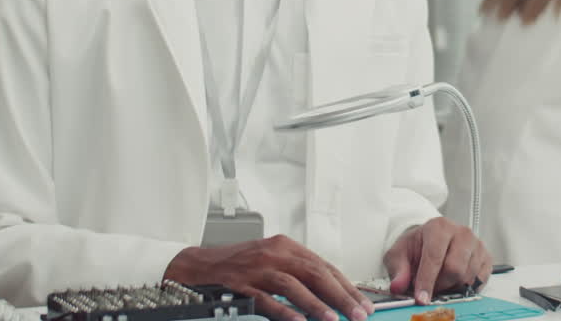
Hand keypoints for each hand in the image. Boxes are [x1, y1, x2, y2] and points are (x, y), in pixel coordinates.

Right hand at [164, 235, 374, 320]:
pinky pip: (266, 299)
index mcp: (286, 246)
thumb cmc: (238, 266)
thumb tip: (330, 295)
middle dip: (340, 296)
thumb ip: (298, 273)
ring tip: (335, 320)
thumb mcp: (271, 260)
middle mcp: (274, 253)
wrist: (197, 265)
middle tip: (358, 313)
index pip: (323, 266)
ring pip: (294, 285)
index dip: (346, 285)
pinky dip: (284, 311)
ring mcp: (257, 268)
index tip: (363, 302)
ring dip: (317, 304)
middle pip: (314, 273)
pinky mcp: (240, 284)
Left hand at [383, 217, 491, 304]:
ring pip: (467, 278)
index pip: (434, 257)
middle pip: (455, 269)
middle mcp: (461, 232)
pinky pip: (479, 281)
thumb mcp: (399, 255)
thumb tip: (398, 286)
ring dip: (452, 287)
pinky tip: (454, 282)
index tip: (421, 298)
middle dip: (439, 285)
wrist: (430, 242)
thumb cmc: (416, 247)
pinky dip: (465, 288)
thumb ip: (398, 271)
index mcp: (439, 227)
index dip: (427, 281)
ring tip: (441, 281)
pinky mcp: (486, 258)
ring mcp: (477, 245)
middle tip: (430, 288)